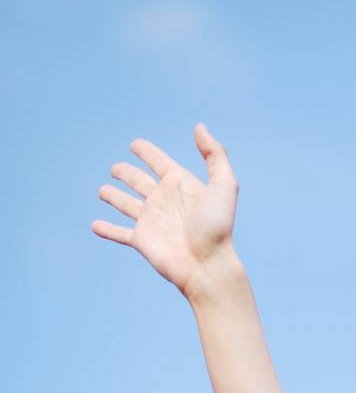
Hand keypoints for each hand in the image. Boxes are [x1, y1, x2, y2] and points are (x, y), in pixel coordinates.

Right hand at [90, 122, 239, 300]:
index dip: (147, 152)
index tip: (135, 145)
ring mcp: (151, 221)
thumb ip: (215, 154)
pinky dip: (106, 230)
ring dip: (113, 197)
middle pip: (138, 181)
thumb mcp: (224, 186)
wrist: (208, 265)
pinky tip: (94, 226)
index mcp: (179, 185)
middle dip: (126, 173)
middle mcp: (163, 201)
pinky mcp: (141, 240)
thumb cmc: (218, 228)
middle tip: (115, 169)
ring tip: (102, 191)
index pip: (159, 162)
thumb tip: (199, 127)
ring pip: (126, 204)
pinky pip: (119, 233)